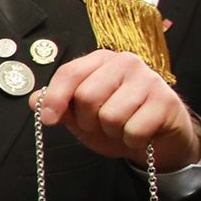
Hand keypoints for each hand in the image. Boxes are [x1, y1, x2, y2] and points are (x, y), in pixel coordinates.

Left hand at [34, 49, 200, 171]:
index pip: (70, 72)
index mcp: (100, 60)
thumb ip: (59, 106)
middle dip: (88, 120)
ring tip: (122, 127)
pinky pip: (134, 130)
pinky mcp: (166, 100)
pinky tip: (140, 134)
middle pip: (87, 96)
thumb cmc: (118, 121)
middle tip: (101, 123)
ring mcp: (148, 79)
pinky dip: (132, 140)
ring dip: (113, 131)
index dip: (55, 98)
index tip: (48, 119)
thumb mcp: (82, 116)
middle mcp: (125, 62)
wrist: (158, 139)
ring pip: (111, 115)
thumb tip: (34, 100)